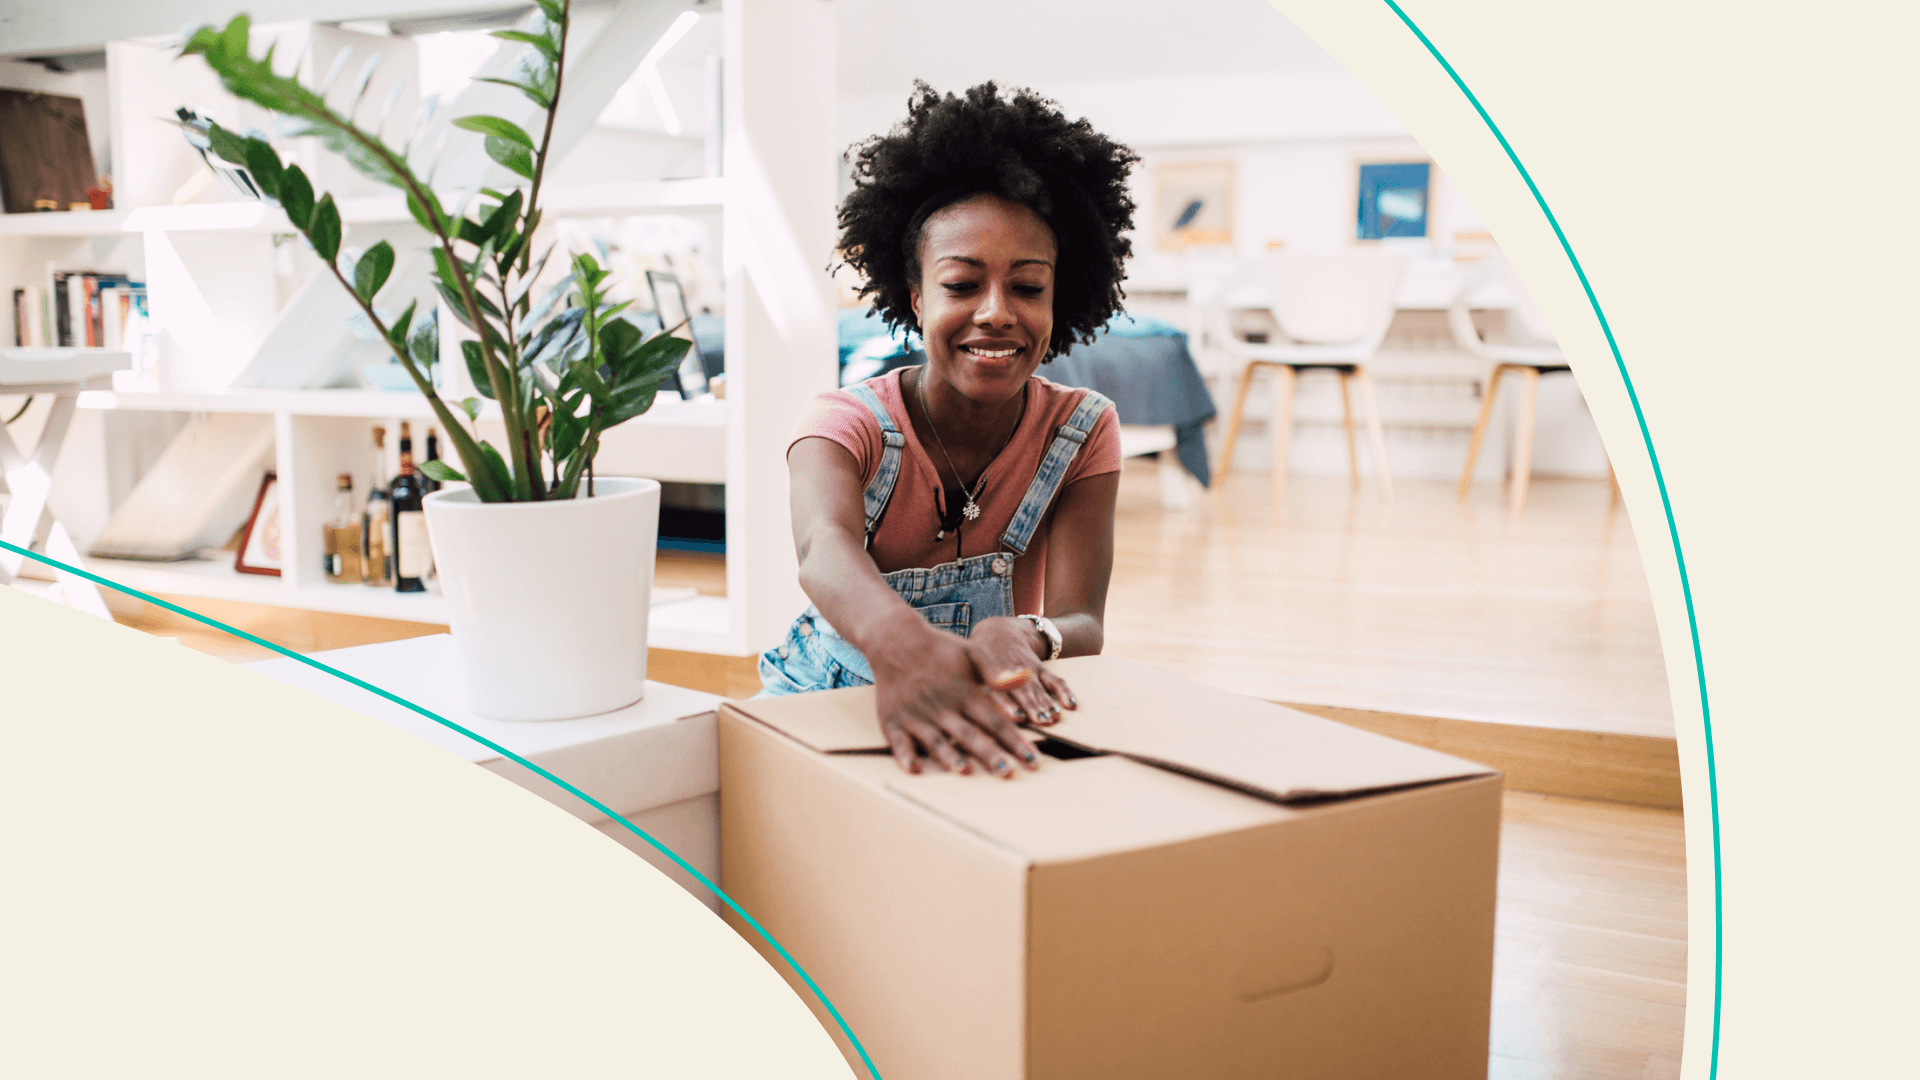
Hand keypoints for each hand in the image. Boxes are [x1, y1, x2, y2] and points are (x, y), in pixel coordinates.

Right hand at [868, 620, 1042, 777]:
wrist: (896, 640)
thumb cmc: (939, 649)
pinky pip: (899, 742)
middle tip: (1006, 773)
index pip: (996, 722)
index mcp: (965, 694)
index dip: (1015, 742)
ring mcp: (917, 716)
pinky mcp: (894, 720)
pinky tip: (914, 768)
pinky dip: (905, 755)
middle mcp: (943, 707)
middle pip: (970, 735)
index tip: (1033, 760)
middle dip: (988, 754)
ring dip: (950, 756)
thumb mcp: (972, 652)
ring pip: (936, 740)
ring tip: (964, 769)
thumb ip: (996, 671)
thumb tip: (1025, 680)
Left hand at [964, 616, 1078, 727]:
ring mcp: (1028, 670)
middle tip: (1039, 722)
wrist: (998, 630)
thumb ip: (961, 686)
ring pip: (1038, 687)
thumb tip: (948, 717)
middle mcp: (1011, 670)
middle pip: (1022, 690)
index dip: (1006, 703)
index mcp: (990, 671)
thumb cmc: (976, 656)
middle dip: (1031, 707)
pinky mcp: (1041, 669)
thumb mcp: (965, 666)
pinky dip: (1064, 691)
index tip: (1013, 717)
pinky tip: (1071, 704)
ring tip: (1053, 718)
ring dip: (1046, 703)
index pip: (998, 688)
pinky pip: (1055, 679)